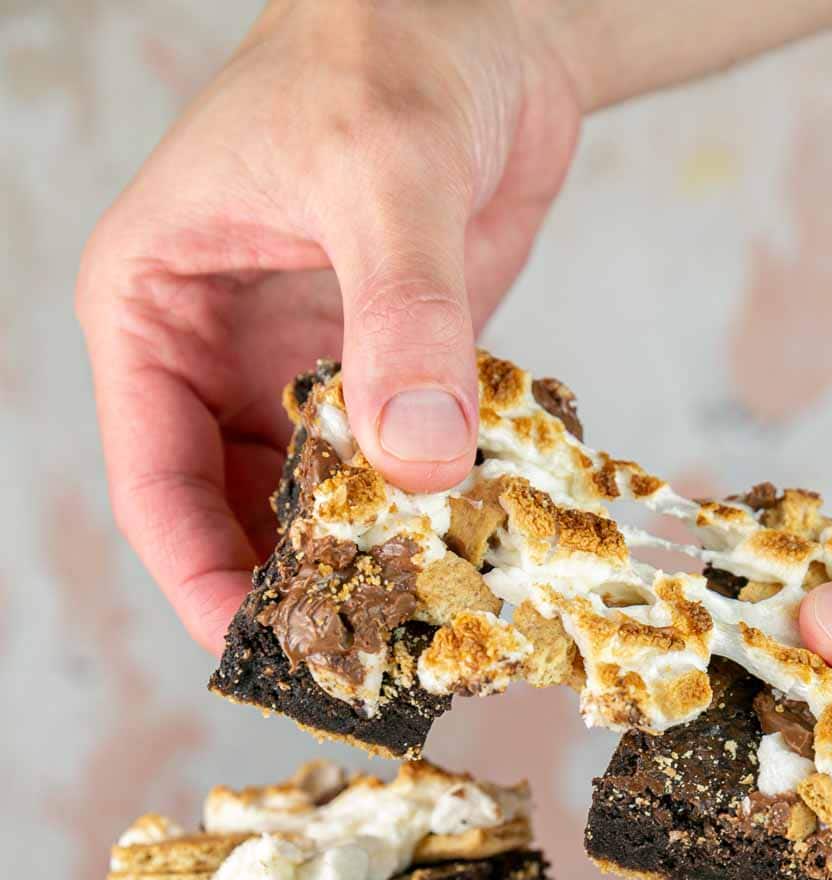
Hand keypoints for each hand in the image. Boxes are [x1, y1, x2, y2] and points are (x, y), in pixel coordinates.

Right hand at [76, 0, 581, 653]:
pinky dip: (420, 526)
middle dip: (289, 595)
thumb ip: (401, 311)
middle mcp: (213, 359)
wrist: (486, 19)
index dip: (201, 581)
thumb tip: (418, 462)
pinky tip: (465, 568)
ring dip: (360, 571)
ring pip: (309, 513)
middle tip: (361, 670)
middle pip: (229, 520)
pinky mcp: (378, 382)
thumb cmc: (390, 49)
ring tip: (418, 637)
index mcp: (153, 309)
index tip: (264, 655)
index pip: (153, 482)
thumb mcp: (384, 169)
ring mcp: (295, 376)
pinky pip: (388, 479)